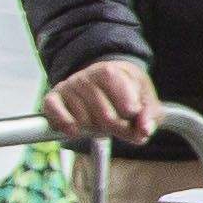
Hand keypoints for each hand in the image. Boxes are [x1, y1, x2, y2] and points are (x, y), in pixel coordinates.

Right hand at [45, 57, 160, 143]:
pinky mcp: (53, 98)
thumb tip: (144, 130)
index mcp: (110, 72)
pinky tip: (75, 131)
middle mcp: (85, 77)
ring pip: (84, 121)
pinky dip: (65, 124)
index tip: (133, 117)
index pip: (124, 105)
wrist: (102, 78)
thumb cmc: (126, 92)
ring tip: (99, 122)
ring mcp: (68, 87)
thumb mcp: (145, 99)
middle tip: (119, 128)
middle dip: (116, 128)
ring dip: (94, 129)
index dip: (131, 116)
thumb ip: (149, 115)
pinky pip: (55, 113)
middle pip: (105, 117)